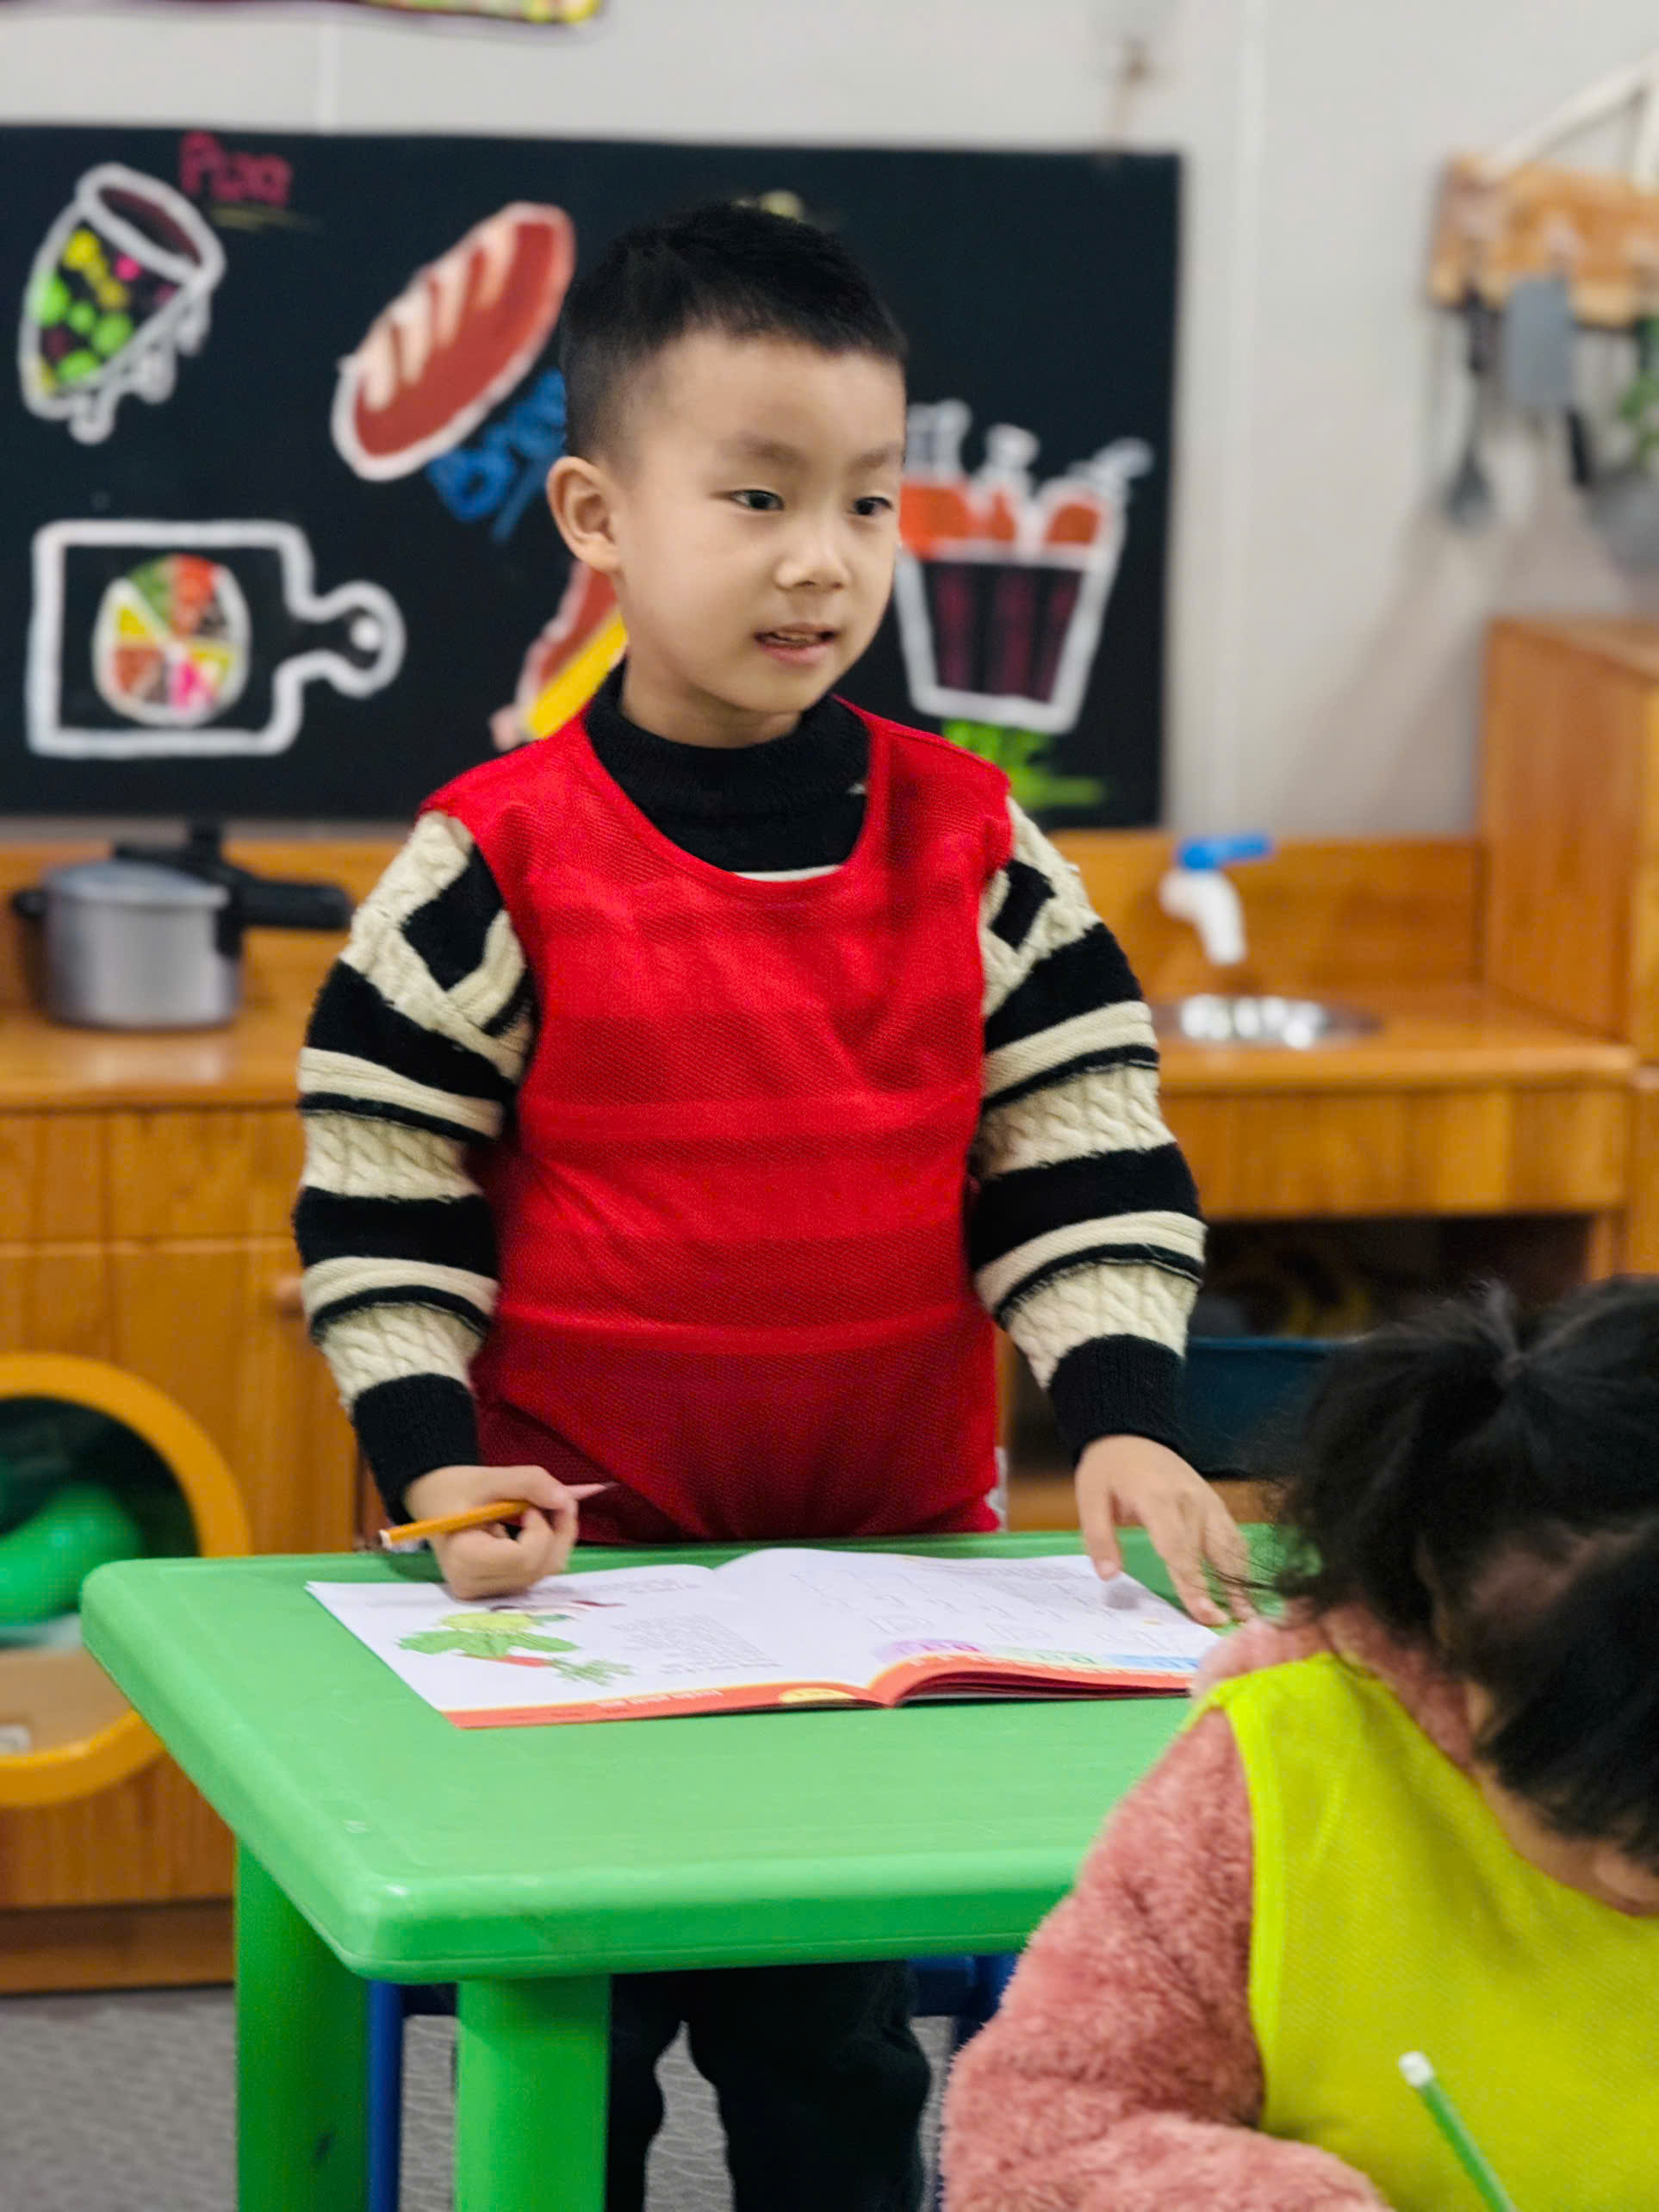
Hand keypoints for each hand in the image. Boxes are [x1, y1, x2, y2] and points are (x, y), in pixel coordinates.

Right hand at [402, 1463, 603, 1599]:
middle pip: (538, 1568)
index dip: (541, 1529)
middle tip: (554, 1499)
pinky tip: (537, 1524)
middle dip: (559, 1531)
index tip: (530, 1504)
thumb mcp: (488, 1477)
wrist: (433, 1501)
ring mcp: (486, 1591)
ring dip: (557, 1537)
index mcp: (464, 1561)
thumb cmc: (453, 1489)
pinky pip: (537, 1571)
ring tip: (542, 1508)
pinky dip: (548, 1546)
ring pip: (544, 1571)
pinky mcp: (497, 1588)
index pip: (523, 1558)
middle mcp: (474, 1585)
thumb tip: (567, 1498)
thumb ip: (528, 1483)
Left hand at [1074, 1435, 1252, 1626]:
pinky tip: (1244, 1585)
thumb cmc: (1108, 1469)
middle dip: (1222, 1591)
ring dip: (1241, 1579)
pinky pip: (1233, 1534)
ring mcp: (1208, 1500)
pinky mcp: (1215, 1502)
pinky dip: (1241, 1561)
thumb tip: (1109, 1575)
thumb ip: (1098, 1537)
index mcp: (1158, 1499)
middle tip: (1231, 1625)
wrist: (1131, 1432)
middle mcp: (1190, 1500)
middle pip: (1209, 1552)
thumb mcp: (1089, 1497)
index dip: (1193, 1584)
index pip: (1178, 1549)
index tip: (1204, 1614)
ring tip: (1249, 1613)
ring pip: (1230, 1544)